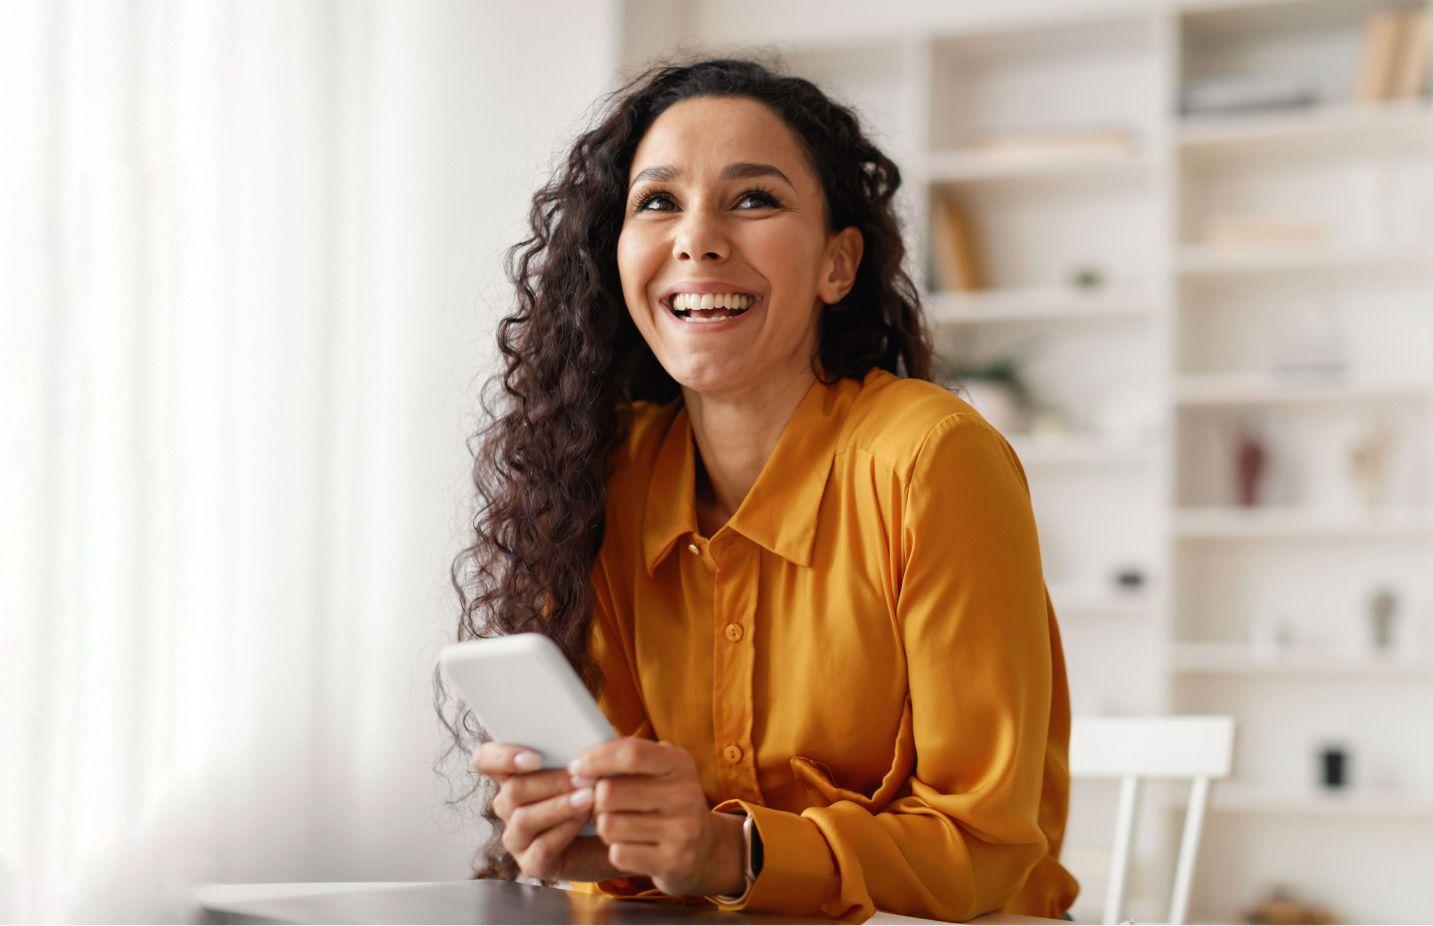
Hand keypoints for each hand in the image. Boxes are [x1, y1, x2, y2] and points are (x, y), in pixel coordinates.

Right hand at [471, 741, 624, 883]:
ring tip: (588, 797)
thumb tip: (576, 738)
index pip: (485, 760)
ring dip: (559, 805)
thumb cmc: (598, 791)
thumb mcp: (586, 764)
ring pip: (524, 818)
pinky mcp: (531, 863)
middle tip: (582, 775)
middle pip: (513, 789)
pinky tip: (584, 820)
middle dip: (550, 782)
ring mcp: (517, 837)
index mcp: (513, 775)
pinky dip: (564, 831)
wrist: (618, 833)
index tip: (534, 758)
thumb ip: (573, 750)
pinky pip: (541, 847)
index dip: (501, 757)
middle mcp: (508, 806)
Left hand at [569, 737, 746, 897]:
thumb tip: (578, 771)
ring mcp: (682, 830)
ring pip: (609, 825)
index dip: (596, 759)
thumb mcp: (660, 771)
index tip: (576, 768)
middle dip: (596, 801)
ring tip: (620, 827)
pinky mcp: (674, 862)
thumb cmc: (668, 804)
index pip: (631, 753)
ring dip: (605, 827)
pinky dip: (617, 851)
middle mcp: (685, 794)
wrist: (707, 850)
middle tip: (603, 807)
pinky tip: (632, 847)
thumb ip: (625, 761)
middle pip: (609, 792)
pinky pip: (619, 853)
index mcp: (680, 764)